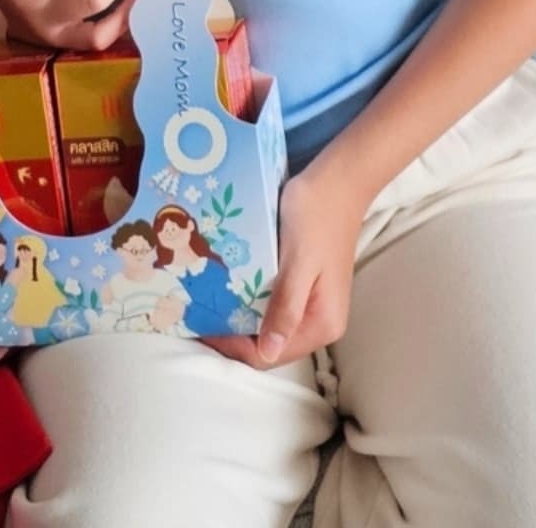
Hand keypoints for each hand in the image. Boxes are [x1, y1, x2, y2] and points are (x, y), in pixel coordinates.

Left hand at [201, 166, 366, 370]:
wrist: (339, 179)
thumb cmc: (317, 214)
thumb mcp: (299, 260)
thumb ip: (286, 307)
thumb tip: (268, 352)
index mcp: (323, 324)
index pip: (270, 356)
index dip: (233, 347)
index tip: (199, 325)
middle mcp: (320, 322)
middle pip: (268, 345)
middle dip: (232, 335)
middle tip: (196, 312)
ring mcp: (314, 304)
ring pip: (269, 325)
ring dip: (239, 318)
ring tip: (206, 300)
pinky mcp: (306, 285)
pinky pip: (273, 304)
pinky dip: (250, 301)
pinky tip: (229, 286)